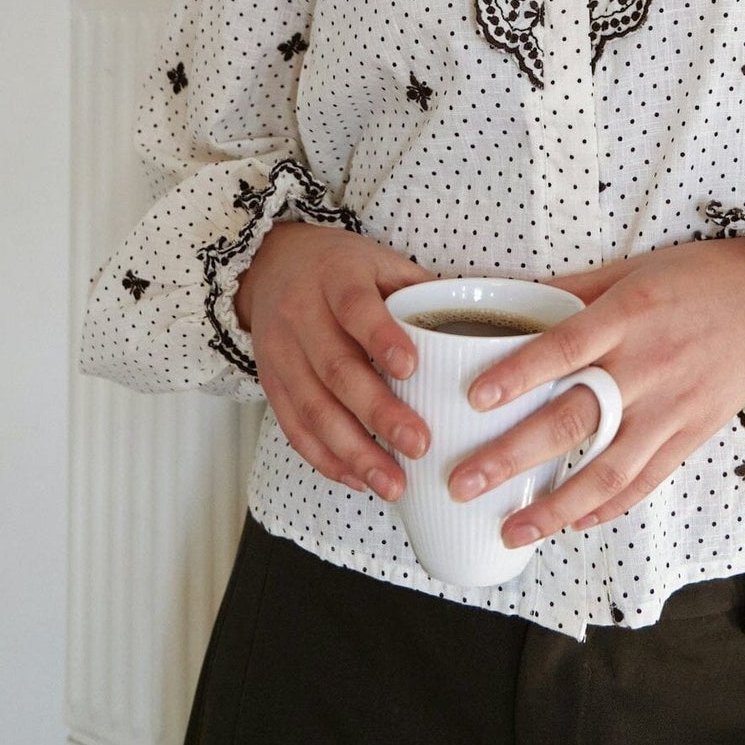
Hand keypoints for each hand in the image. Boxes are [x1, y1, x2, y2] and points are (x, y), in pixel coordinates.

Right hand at [235, 221, 436, 498]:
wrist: (273, 264)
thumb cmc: (341, 268)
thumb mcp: (379, 261)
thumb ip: (419, 291)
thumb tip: (473, 328)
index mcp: (336, 277)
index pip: (355, 307)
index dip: (381, 338)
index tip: (411, 369)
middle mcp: (301, 314)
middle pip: (336, 368)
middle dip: (378, 412)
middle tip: (419, 445)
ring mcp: (281, 352)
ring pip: (313, 408)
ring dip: (354, 451)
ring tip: (393, 483)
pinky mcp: (271, 383)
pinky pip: (294, 428)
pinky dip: (326, 458)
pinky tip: (358, 478)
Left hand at [445, 237, 744, 546]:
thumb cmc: (697, 277)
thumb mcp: (632, 270)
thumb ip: (572, 290)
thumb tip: (507, 298)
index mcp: (627, 315)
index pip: (565, 347)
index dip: (519, 373)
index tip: (474, 399)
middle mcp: (647, 365)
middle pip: (575, 418)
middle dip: (514, 456)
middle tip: (464, 482)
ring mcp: (672, 406)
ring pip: (609, 468)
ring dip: (556, 505)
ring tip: (511, 529)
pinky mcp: (693, 433)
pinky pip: (646, 479)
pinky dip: (608, 507)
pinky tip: (573, 523)